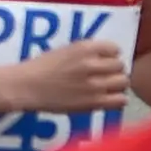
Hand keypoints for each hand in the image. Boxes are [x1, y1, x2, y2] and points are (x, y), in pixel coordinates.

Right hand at [0, 40, 131, 115]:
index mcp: (84, 48)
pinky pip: (120, 100)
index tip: (104, 61)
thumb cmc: (42, 67)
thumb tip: (106, 57)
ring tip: (107, 88)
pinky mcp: (94, 102)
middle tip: (104, 76)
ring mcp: (95, 84)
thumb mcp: (65, 50)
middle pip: (120, 65)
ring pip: (123, 82)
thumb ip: (86, 52)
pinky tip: (107, 99)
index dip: (110, 55)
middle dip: (114, 70)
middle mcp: (92, 64)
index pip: (114, 48)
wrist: (26, 86)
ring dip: (117, 84)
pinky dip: (117, 99)